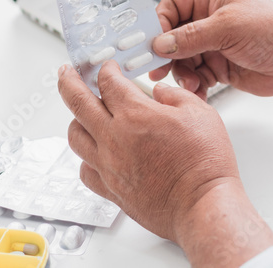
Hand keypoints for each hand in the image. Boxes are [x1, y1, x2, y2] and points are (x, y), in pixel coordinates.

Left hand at [57, 61, 240, 243]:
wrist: (202, 205)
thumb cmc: (205, 163)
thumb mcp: (200, 112)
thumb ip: (175, 96)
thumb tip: (160, 92)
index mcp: (136, 115)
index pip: (108, 82)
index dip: (106, 69)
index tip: (109, 66)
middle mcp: (115, 139)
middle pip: (77, 102)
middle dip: (69, 81)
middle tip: (66, 73)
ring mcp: (109, 166)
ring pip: (75, 136)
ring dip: (76, 118)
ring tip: (81, 112)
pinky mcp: (111, 190)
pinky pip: (85, 169)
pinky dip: (86, 156)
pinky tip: (95, 151)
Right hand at [148, 0, 272, 98]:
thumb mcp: (228, 28)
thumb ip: (191, 36)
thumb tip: (160, 44)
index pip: (172, 6)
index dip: (158, 25)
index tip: (150, 45)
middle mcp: (210, 19)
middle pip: (172, 36)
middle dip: (166, 55)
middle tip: (157, 71)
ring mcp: (215, 44)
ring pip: (182, 60)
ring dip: (181, 74)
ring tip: (191, 84)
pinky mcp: (221, 67)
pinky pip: (196, 76)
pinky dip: (194, 86)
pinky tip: (198, 93)